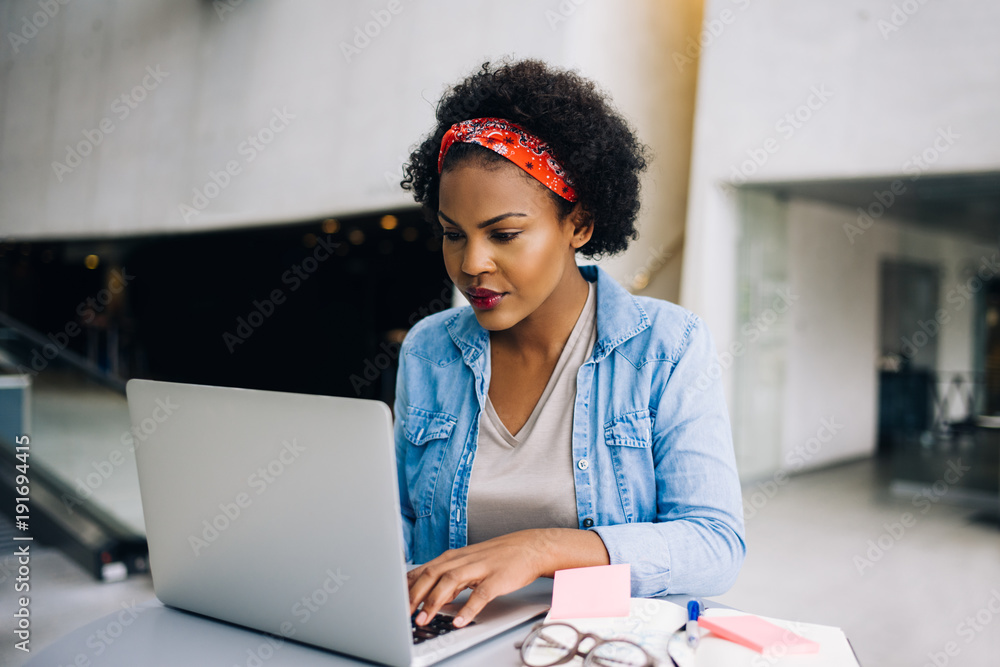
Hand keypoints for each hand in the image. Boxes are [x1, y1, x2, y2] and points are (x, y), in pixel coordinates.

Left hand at [407, 529, 551, 627]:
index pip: (423, 570)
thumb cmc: (497, 557)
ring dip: (434, 601)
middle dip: (414, 595)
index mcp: (453, 557)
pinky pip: (481, 595)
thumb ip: (447, 578)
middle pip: (432, 575)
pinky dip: (468, 608)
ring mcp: (480, 568)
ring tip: (423, 619)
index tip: (392, 602)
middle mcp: (463, 560)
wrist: (529, 547)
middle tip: (402, 614)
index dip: (406, 587)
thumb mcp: (467, 564)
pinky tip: (460, 622)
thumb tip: (427, 594)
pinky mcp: (497, 579)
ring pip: (450, 581)